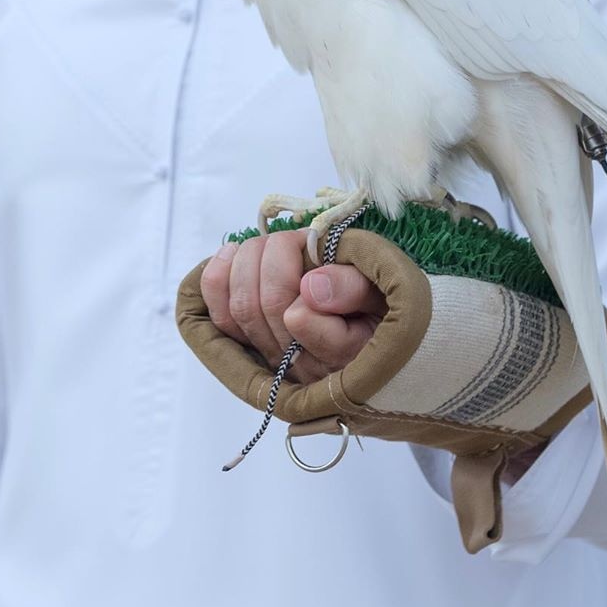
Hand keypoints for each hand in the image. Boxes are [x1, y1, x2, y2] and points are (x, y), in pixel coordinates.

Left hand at [199, 230, 386, 383]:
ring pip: (238, 310)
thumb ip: (354, 287)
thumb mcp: (390, 288)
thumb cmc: (387, 304)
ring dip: (244, 262)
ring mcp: (277, 361)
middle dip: (269, 255)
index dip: (291, 263)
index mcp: (343, 351)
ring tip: (266, 246)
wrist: (383, 336)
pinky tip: (229, 256)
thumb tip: (311, 286)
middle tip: (293, 240)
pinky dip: (217, 281)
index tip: (311, 246)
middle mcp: (305, 366)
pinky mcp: (256, 350)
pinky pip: (221, 321)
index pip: (296, 314)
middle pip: (262, 305)